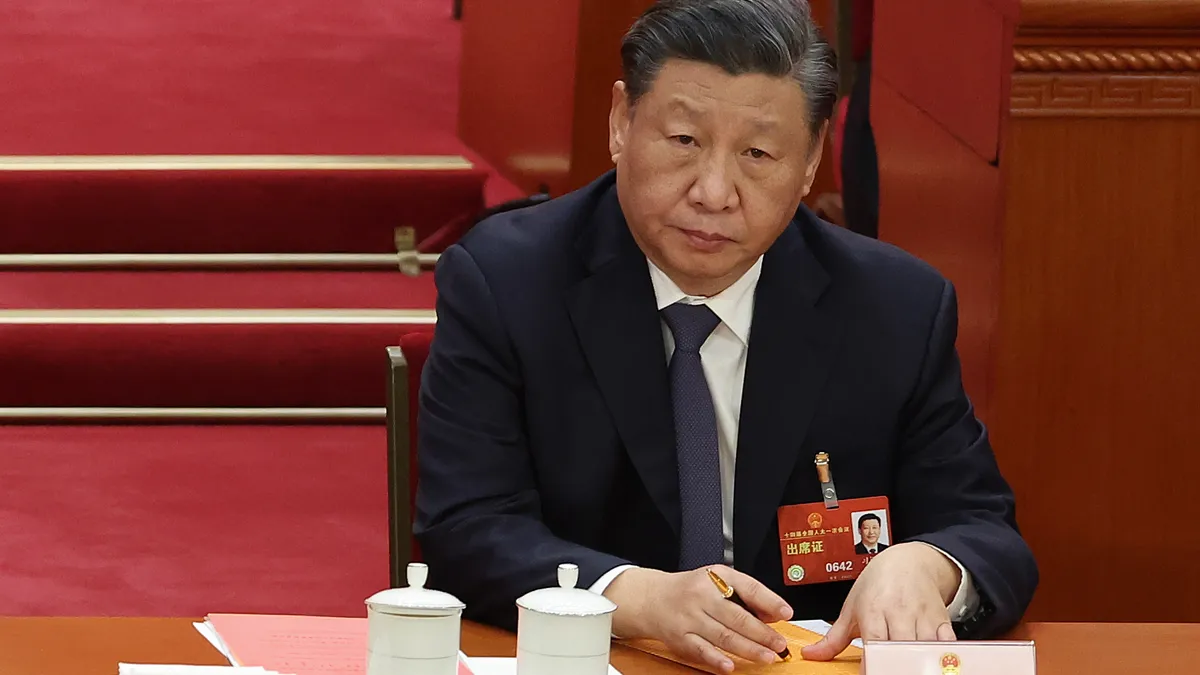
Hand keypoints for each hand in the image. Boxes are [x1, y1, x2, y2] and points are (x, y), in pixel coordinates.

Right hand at [603, 565, 793, 673]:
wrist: (652, 598)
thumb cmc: (689, 590)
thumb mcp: (716, 580)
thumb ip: (744, 594)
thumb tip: (773, 614)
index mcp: (716, 576)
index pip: (748, 587)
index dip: (770, 601)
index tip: (786, 613)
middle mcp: (702, 595)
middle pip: (737, 616)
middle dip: (762, 633)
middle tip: (779, 644)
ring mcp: (690, 616)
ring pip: (724, 635)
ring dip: (748, 648)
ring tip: (767, 656)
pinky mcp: (680, 636)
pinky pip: (701, 650)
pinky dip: (716, 659)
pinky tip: (730, 666)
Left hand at [802, 542, 960, 659]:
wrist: (908, 560)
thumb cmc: (877, 584)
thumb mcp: (851, 608)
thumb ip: (833, 637)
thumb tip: (812, 654)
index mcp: (872, 611)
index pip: (873, 644)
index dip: (873, 664)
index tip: (870, 673)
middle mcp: (897, 613)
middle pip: (900, 648)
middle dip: (895, 666)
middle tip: (888, 671)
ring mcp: (921, 616)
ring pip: (923, 647)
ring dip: (918, 662)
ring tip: (909, 668)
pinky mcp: (941, 619)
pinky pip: (947, 642)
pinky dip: (944, 653)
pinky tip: (935, 661)